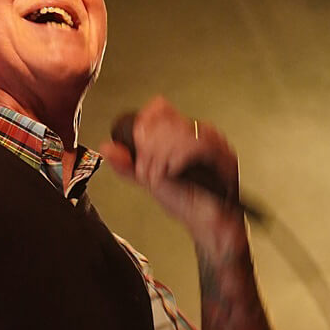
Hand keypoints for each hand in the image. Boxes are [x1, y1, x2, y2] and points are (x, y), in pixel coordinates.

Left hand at [99, 96, 244, 246]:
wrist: (206, 222)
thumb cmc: (185, 201)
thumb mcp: (149, 180)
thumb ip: (128, 165)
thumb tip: (107, 147)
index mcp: (182, 134)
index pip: (161, 108)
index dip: (145, 124)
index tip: (140, 147)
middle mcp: (198, 132)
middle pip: (167, 118)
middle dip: (151, 148)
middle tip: (152, 170)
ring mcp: (212, 140)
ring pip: (179, 129)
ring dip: (163, 157)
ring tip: (165, 174)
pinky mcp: (222, 152)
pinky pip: (195, 143)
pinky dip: (178, 160)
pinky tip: (175, 172)